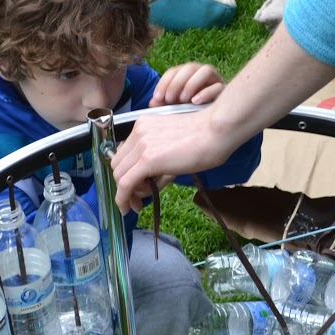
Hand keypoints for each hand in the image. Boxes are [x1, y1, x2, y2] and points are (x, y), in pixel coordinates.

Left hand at [112, 104, 237, 212]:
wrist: (217, 132)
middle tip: (136, 199)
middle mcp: (138, 132)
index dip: (126, 173)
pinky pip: (125, 183)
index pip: (123, 153)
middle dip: (123, 185)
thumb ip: (157, 161)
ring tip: (142, 202)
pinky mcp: (147, 159)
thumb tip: (145, 185)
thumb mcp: (173, 146)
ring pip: (119, 175)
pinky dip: (123, 198)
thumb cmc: (206, 138)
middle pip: (117, 164)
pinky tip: (129, 208)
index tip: (135, 187)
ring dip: (126, 193)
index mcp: (144, 125)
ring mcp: (141, 144)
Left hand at [150, 61, 224, 106]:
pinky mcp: (225, 90)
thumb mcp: (174, 107)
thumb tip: (153, 102)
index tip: (157, 97)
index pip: (174, 71)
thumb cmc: (190, 112)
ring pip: (206, 70)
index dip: (164, 82)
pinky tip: (196, 102)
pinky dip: (206, 93)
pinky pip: (218, 86)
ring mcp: (215, 80)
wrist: (212, 121)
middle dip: (177, 83)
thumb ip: (163, 103)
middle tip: (170, 99)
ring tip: (184, 100)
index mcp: (187, 75)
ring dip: (192, 84)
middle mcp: (201, 73)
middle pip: (189, 67)